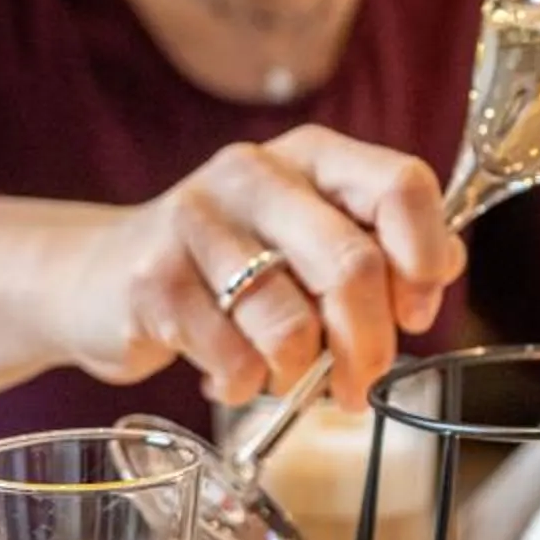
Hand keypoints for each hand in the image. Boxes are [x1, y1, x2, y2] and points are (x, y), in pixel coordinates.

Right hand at [60, 126, 463, 409]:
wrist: (95, 278)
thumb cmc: (227, 265)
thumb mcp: (305, 238)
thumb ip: (379, 247)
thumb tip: (444, 269)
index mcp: (311, 156)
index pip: (402, 185)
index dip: (424, 257)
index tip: (416, 311)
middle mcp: (255, 173)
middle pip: (353, 264)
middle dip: (370, 343)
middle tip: (360, 383)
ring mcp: (197, 221)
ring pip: (292, 323)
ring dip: (301, 372)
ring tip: (287, 377)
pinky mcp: (152, 280)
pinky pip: (233, 357)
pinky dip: (244, 383)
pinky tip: (231, 372)